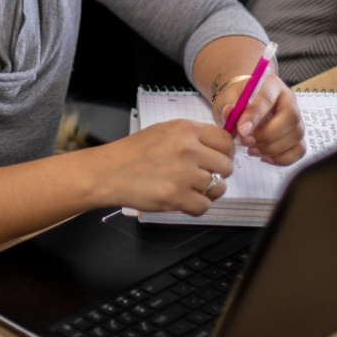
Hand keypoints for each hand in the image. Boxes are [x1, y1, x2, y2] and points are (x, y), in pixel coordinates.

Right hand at [93, 119, 234, 215]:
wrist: (109, 171)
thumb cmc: (134, 152)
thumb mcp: (165, 131)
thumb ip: (192, 137)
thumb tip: (220, 148)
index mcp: (186, 129)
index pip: (226, 141)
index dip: (225, 153)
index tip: (218, 160)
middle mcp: (188, 149)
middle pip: (226, 166)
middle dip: (218, 174)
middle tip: (201, 176)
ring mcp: (183, 174)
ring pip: (218, 188)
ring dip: (207, 192)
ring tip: (189, 188)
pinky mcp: (176, 196)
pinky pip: (204, 206)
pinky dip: (195, 206)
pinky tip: (182, 199)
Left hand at [214, 73, 305, 165]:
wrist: (245, 104)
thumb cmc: (238, 99)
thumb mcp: (230, 98)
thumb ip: (229, 106)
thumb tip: (229, 112)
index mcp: (272, 84)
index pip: (269, 97)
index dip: (256, 115)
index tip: (242, 130)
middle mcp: (289, 99)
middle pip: (291, 118)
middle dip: (267, 135)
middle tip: (245, 142)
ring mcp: (296, 118)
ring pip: (295, 136)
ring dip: (272, 148)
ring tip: (251, 150)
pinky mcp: (297, 136)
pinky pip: (299, 150)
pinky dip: (282, 158)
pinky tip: (264, 157)